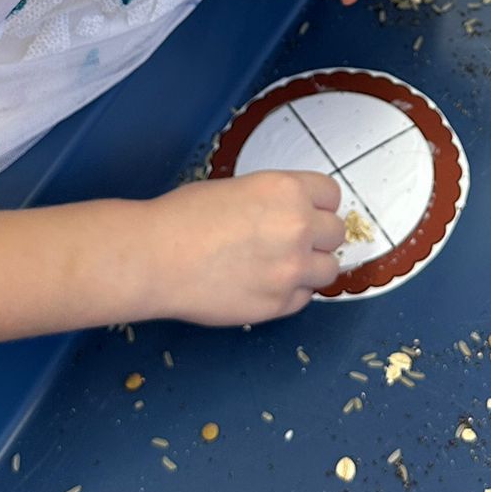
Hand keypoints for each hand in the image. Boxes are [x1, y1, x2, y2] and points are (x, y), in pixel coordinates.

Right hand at [139, 174, 344, 322]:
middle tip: (290, 241)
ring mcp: (291, 269)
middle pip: (336, 233)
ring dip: (310, 267)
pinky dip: (289, 293)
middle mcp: (298, 227)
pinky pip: (303, 299)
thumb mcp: (238, 187)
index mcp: (287, 191)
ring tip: (279, 266)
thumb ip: (275, 200)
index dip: (317, 204)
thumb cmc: (182, 217)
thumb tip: (291, 214)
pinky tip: (261, 284)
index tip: (308, 211)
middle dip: (317, 236)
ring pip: (328, 270)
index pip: (331, 194)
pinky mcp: (278, 304)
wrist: (154, 258)